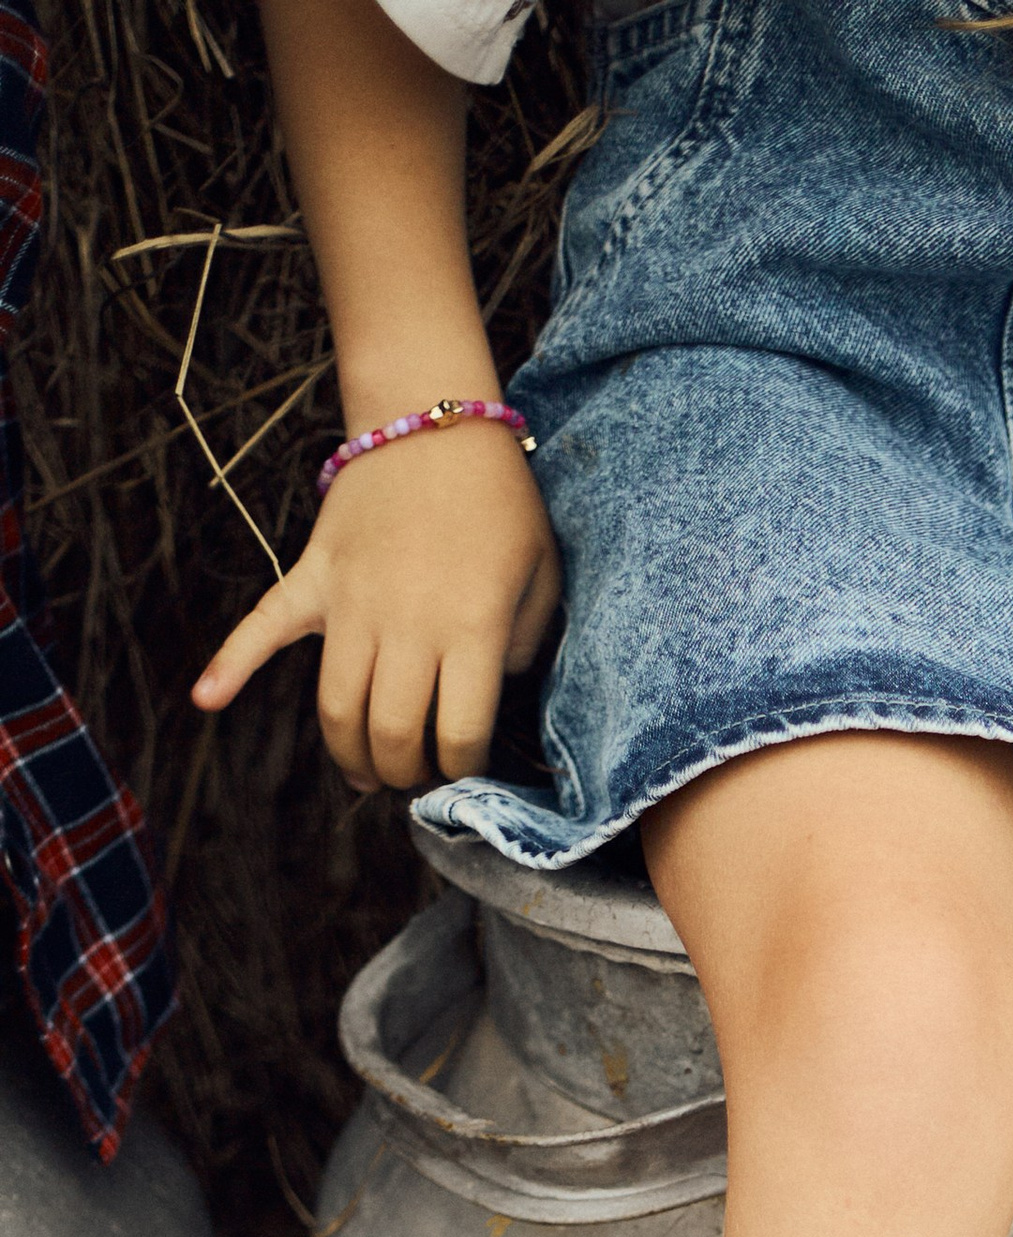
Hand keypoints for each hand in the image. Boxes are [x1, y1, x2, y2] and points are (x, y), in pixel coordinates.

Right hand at [193, 418, 560, 793]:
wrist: (433, 419)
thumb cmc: (499, 501)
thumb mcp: (543, 576)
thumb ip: (525, 645)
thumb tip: (492, 692)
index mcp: (470, 629)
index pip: (457, 736)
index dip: (461, 769)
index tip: (465, 770)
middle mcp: (406, 625)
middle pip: (389, 733)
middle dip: (402, 772)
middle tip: (415, 777)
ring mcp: (351, 601)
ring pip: (335, 705)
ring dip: (348, 753)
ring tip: (366, 774)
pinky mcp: (314, 576)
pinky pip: (263, 626)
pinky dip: (229, 663)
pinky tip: (205, 699)